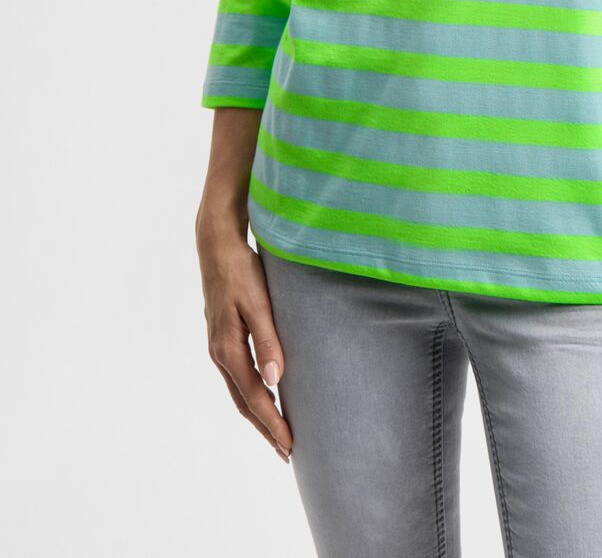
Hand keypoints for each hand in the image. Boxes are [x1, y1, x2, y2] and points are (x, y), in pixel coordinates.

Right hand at [196, 217, 292, 462]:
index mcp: (228, 348)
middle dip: (265, 428)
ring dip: (258, 414)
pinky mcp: (222, 337)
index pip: (254, 397)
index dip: (272, 423)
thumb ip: (268, 339)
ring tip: (277, 433)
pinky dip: (251, 395)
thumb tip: (276, 380)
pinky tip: (263, 396)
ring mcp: (218, 346)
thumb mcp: (258, 301)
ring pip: (239, 392)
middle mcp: (220, 353)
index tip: (290, 446)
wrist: (217, 244)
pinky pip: (237, 377)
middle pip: (244, 402)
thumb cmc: (241, 270)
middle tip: (287, 452)